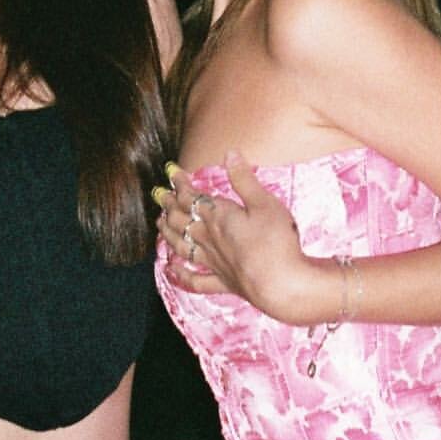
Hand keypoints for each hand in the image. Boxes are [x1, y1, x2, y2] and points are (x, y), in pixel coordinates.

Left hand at [157, 153, 323, 321]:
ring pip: (182, 245)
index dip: (180, 184)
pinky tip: (170, 269)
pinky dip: (180, 274)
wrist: (282, 285)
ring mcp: (214, 262)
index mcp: (219, 217)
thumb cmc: (276, 242)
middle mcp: (210, 239)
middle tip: (159, 194)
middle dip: (169, 205)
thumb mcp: (265, 203)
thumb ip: (245, 180)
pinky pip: (195, 279)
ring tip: (159, 223)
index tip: (171, 172)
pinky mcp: (223, 283)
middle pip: (182, 220)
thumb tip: (230, 153)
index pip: (192, 197)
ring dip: (168, 233)